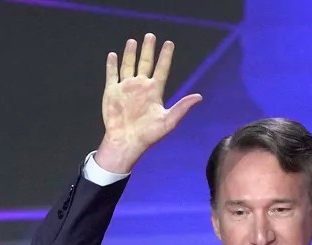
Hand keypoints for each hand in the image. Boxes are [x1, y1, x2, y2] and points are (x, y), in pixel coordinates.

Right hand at [95, 33, 202, 173]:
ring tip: (133, 41)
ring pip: (128, 66)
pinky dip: (112, 65)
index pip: (161, 69)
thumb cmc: (148, 134)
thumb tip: (199, 97)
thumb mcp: (168, 121)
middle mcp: (140, 87)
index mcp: (154, 91)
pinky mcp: (112, 92)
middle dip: (148, 49)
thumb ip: (182, 107)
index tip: (169, 43)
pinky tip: (113, 55)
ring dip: (130, 54)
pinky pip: (112, 75)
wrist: (126, 142)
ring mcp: (126, 88)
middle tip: (150, 36)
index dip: (165, 56)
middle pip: (145, 63)